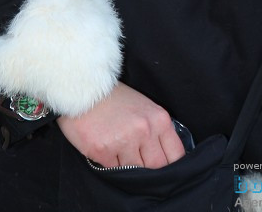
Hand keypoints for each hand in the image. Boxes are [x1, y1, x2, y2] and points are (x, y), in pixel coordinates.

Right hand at [57, 82, 185, 168]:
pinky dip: (111, 166)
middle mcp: (144, 130)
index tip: (166, 170)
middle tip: (139, 163)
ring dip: (128, 168)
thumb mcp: (145, 109)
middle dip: (150, 170)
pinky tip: (107, 151)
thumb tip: (165, 157)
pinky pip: (113, 171)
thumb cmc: (116, 99)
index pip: (175, 154)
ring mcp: (124, 141)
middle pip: (156, 167)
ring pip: (134, 172)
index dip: (171, 166)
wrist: (86, 90)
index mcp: (159, 119)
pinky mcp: (103, 150)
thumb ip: (157, 131)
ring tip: (120, 153)